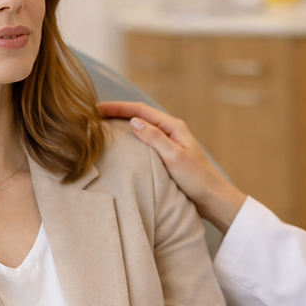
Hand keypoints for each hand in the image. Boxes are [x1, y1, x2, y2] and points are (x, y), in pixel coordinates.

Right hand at [97, 101, 246, 232]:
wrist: (213, 198)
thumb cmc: (198, 179)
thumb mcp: (174, 157)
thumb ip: (154, 138)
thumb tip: (133, 121)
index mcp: (174, 126)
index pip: (140, 110)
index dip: (118, 107)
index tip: (96, 108)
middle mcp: (171, 131)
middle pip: (139, 116)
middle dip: (116, 113)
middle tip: (92, 116)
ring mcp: (169, 143)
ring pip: (141, 128)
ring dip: (122, 125)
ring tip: (101, 127)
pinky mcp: (167, 156)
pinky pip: (144, 142)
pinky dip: (130, 139)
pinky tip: (120, 146)